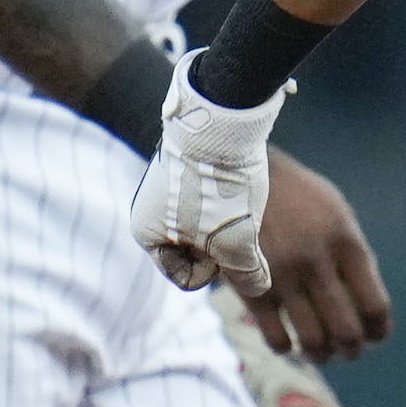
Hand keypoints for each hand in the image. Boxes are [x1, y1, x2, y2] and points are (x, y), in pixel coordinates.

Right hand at [131, 54, 285, 295]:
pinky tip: (243, 185)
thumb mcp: (236, 241)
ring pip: (209, 226)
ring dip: (230, 222)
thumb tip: (259, 289)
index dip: (214, 271)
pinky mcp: (188, 168)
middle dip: (223, 244)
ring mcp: (168, 188)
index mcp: (146, 233)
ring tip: (242, 199)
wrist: (221, 117)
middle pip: (199, 252)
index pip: (186, 278)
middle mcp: (150, 211)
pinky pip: (212, 199)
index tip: (226, 244)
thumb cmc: (221, 186)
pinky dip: (230, 199)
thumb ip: (246, 275)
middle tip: (237, 219)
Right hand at [248, 151, 391, 362]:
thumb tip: (366, 303)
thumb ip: (353, 254)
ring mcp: (283, 277)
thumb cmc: (296, 194)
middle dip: (352, 349)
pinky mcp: (252, 286)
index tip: (375, 336)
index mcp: (346, 242)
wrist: (240, 173)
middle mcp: (317, 263)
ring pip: (313, 341)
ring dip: (322, 355)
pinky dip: (286, 347)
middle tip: (349, 351)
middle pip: (347, 331)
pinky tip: (288, 343)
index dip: (379, 330)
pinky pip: (276, 337)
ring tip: (322, 353)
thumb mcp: (337, 212)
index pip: (375, 305)